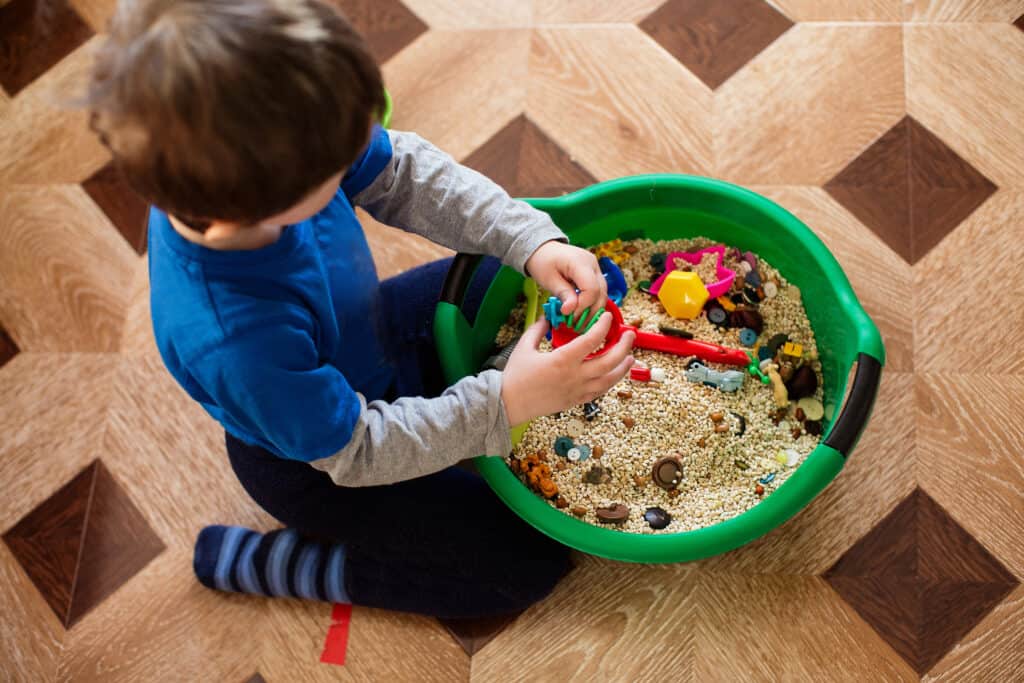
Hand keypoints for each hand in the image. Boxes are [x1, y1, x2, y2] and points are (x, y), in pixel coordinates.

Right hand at [501, 315, 634, 426]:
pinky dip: (610, 382)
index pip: (591, 340)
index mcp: (562, 360)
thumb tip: (547, 316)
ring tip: (630, 356)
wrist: (508, 404)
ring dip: (623, 367)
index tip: (607, 317)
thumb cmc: (515, 376)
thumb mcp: (524, 346)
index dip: (603, 326)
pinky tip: (614, 375)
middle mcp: (574, 376)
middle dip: (624, 347)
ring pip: (609, 379)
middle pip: (609, 361)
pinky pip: (599, 392)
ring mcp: (577, 390)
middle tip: (630, 335)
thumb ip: (538, 329)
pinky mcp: (575, 401)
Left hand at [525, 241, 606, 318]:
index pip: (592, 289)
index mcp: (581, 262)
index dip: (582, 305)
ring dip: (592, 311)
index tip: (567, 315)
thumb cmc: (543, 262)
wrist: (544, 250)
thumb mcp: (548, 279)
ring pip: (603, 295)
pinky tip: (580, 313)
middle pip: (601, 294)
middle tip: (574, 324)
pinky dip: (591, 305)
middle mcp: (593, 265)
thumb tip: (571, 310)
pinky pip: (598, 293)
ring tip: (577, 322)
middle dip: (589, 312)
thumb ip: (562, 293)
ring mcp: (596, 270)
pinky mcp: (595, 275)